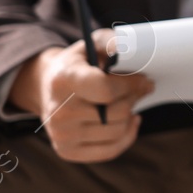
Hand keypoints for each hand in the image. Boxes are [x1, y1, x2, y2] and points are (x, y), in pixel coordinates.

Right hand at [8, 30, 154, 162]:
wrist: (48, 87)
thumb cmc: (80, 63)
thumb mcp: (92, 44)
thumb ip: (112, 41)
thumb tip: (126, 47)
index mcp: (64, 79)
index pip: (105, 89)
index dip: (132, 85)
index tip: (144, 79)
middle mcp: (58, 110)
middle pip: (116, 112)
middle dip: (135, 98)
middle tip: (143, 88)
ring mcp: (61, 134)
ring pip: (117, 130)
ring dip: (131, 115)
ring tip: (130, 101)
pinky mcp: (67, 151)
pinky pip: (110, 150)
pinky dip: (127, 136)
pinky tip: (128, 121)